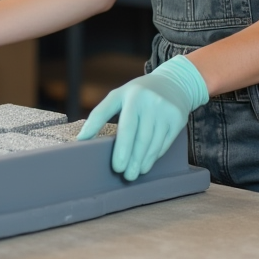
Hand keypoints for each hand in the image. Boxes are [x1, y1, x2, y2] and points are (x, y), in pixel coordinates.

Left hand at [77, 54, 208, 180]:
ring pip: (153, 142)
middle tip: (124, 175)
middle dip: (132, 158)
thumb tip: (82, 139)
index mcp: (132, 95)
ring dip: (143, 161)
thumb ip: (99, 114)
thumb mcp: (118, 96)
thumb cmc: (137, 94)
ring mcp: (165, 110)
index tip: (116, 166)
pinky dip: (154, 155)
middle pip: (140, 137)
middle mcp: (150, 102)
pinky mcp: (177, 119)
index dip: (120, 147)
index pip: (126, 125)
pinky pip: (165, 142)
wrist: (172, 83)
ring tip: (134, 173)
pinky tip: (146, 164)